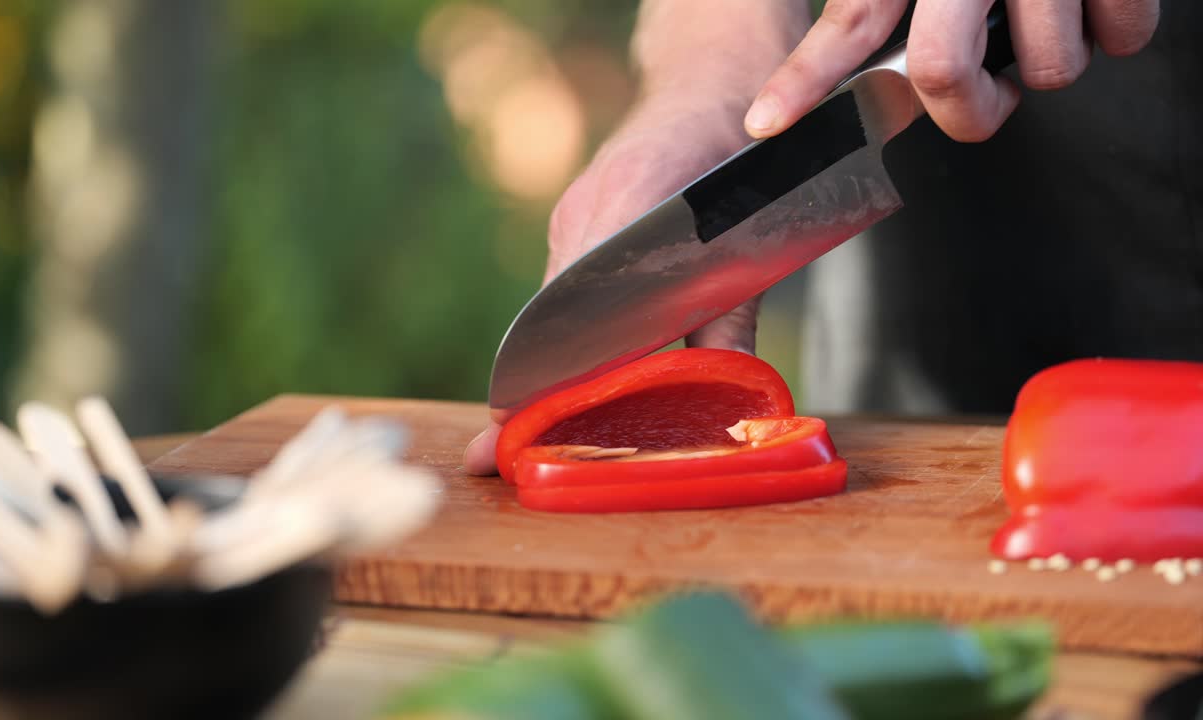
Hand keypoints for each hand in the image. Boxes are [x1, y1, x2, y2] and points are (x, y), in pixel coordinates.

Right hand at [463, 95, 764, 475]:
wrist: (714, 81)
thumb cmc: (743, 161)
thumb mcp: (752, 243)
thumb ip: (730, 319)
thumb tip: (736, 392)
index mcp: (625, 210)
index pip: (571, 316)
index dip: (547, 378)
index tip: (510, 423)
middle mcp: (583, 214)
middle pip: (546, 322)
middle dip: (523, 390)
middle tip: (489, 447)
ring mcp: (572, 214)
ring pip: (550, 307)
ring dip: (545, 365)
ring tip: (524, 426)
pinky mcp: (573, 217)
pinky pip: (560, 284)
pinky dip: (564, 332)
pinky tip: (565, 372)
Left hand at [744, 0, 1159, 142]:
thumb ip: (881, 1)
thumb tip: (851, 48)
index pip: (851, 20)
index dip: (805, 78)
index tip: (767, 122)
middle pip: (943, 71)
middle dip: (968, 108)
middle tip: (983, 99)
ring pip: (1046, 67)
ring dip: (1051, 60)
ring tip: (1050, 13)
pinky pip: (1123, 34)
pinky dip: (1118, 27)